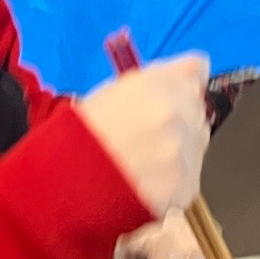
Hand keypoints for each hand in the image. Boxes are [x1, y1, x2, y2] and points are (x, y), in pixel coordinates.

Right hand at [76, 53, 210, 215]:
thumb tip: (192, 74)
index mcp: (153, 84)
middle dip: (180, 121)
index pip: (195, 70)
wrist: (62, 187)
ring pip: (196, 147)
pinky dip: (172, 184)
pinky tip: (144, 185)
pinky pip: (188, 180)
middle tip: (146, 139)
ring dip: (177, 154)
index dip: (182, 84)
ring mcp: (181, 152)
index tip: (173, 94)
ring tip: (141, 166)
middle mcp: (174, 113)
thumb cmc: (77, 139)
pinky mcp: (184, 186)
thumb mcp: (111, 93)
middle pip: (197, 111)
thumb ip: (153, 82)